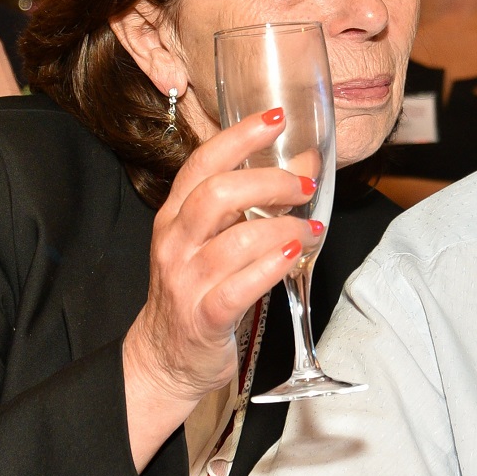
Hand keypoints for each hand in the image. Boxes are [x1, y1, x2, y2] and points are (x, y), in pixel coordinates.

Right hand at [119, 108, 317, 464]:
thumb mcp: (212, 239)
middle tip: (303, 185)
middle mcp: (175, 243)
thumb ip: (249, 204)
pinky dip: (271, 268)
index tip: (275, 117)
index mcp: (175, 216)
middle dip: (268, 182)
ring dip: (282, 228)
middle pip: (217, 195)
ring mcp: (186, 281)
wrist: (167, 357)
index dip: (239, 136)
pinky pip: (239, 288)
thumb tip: (303, 164)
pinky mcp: (204, 318)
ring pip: (234, 242)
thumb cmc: (196, 290)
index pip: (202, 163)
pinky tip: (294, 255)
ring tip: (309, 227)